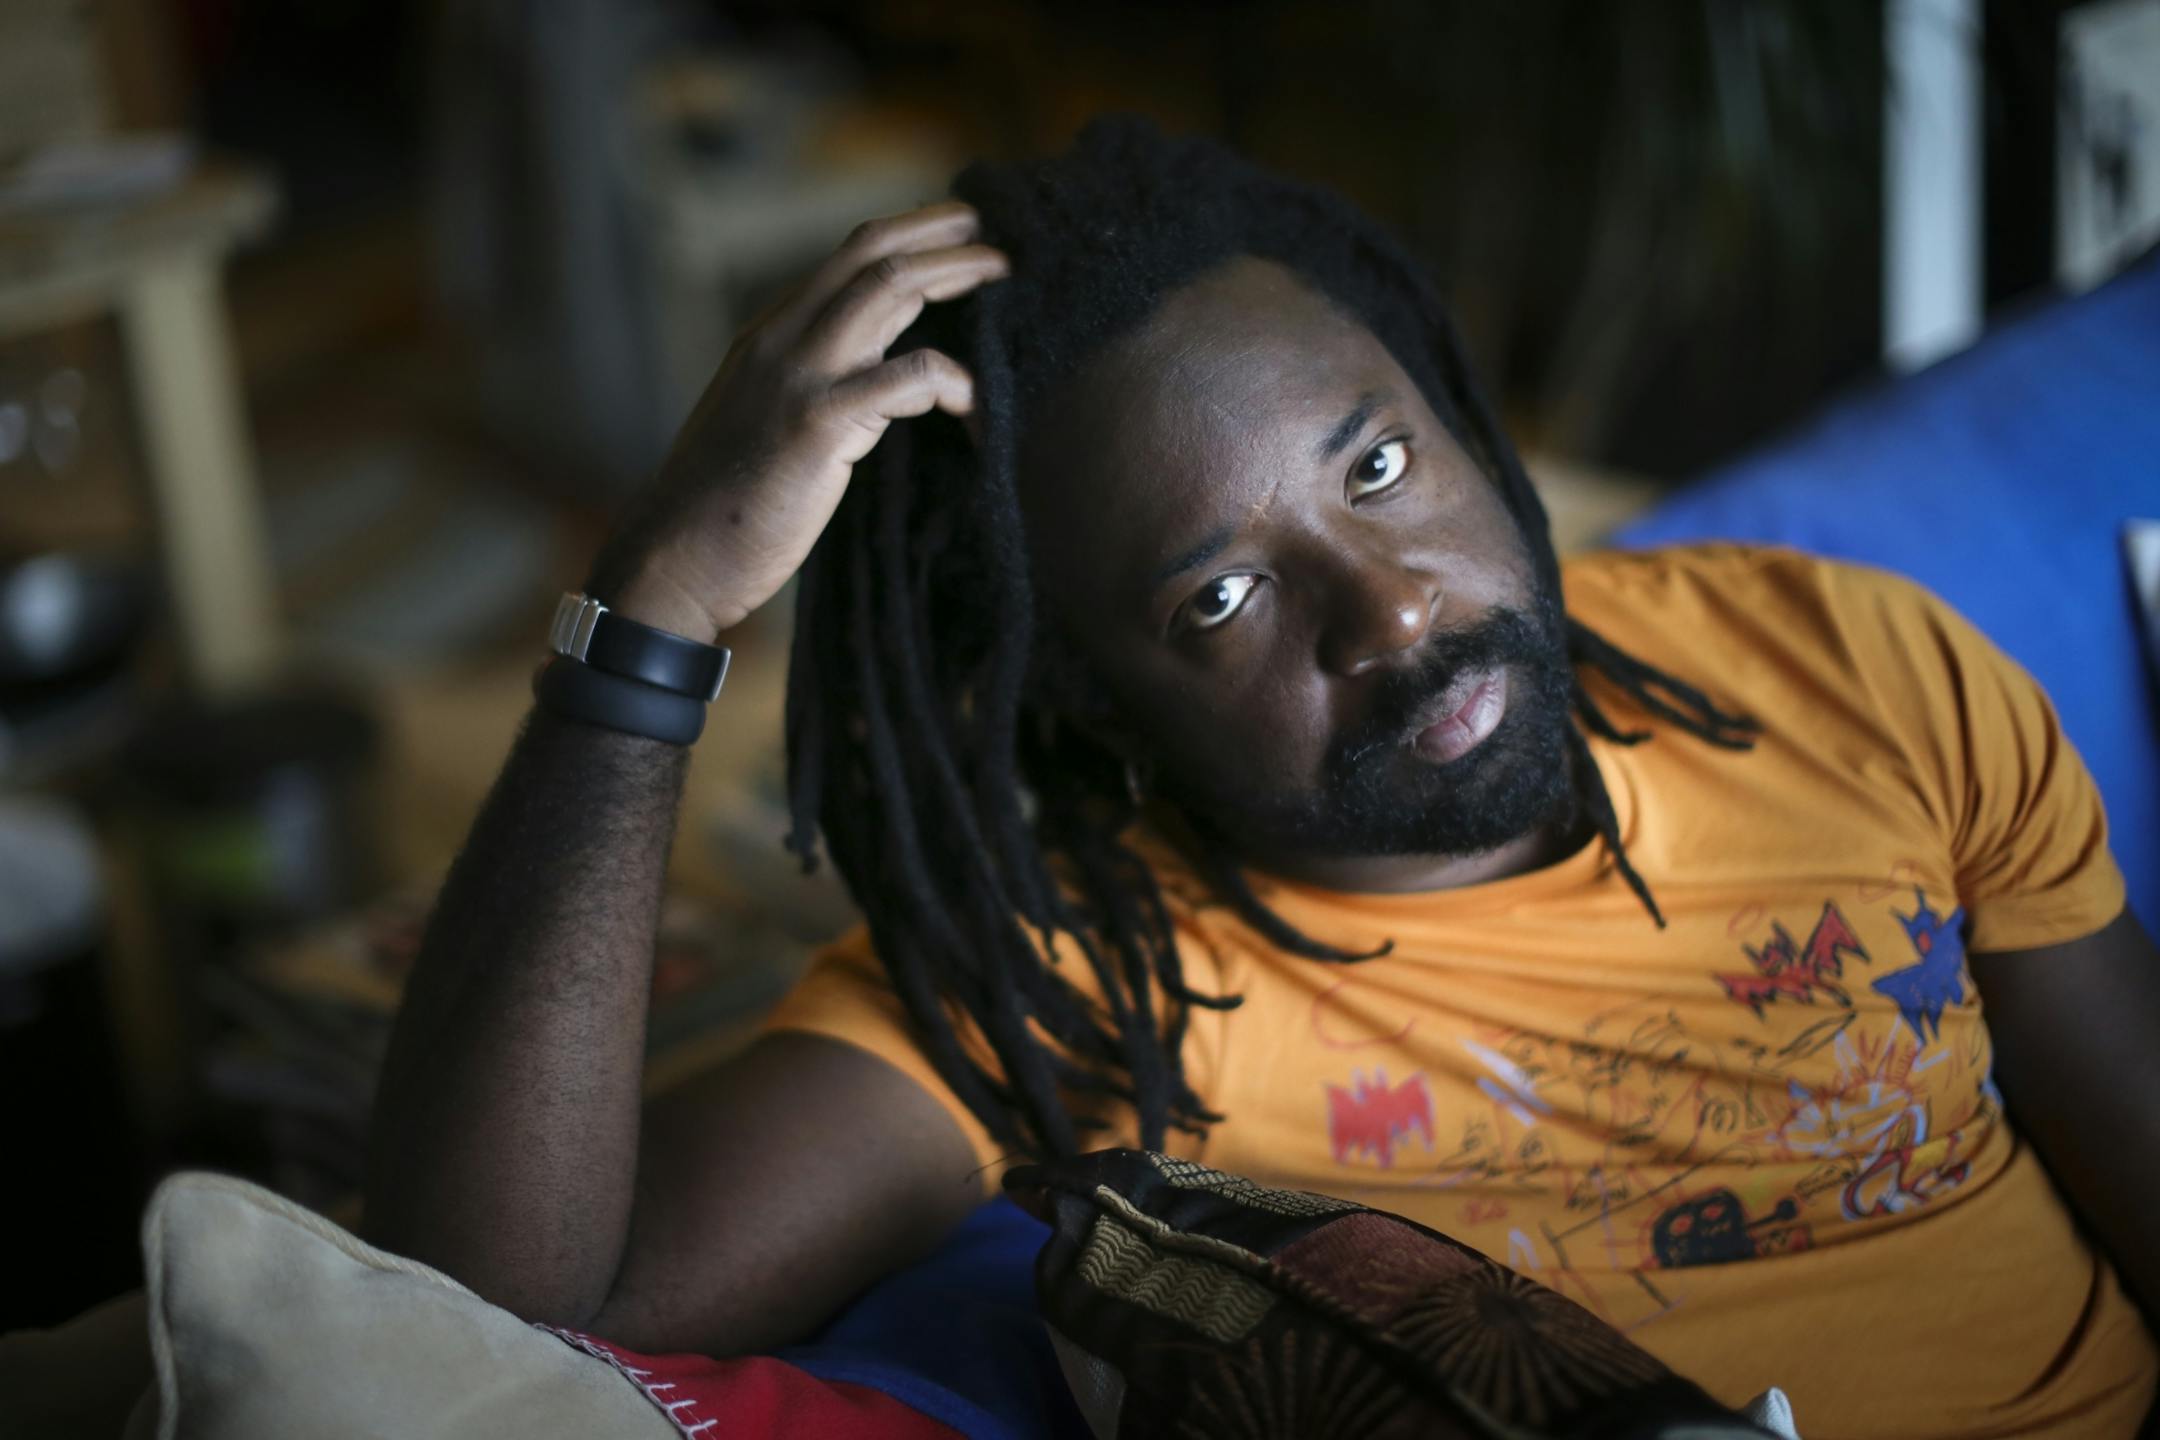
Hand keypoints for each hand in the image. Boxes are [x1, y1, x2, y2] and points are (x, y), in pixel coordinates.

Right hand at [594, 201, 1007, 639]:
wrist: (673, 557)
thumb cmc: (722, 506)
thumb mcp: (762, 422)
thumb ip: (811, 386)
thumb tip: (877, 375)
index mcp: (767, 336)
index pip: (844, 260)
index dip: (906, 236)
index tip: (952, 231)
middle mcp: (781, 340)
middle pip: (870, 253)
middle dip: (938, 232)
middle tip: (990, 230)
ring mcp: (798, 377)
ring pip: (888, 289)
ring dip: (955, 273)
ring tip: (1000, 274)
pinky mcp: (818, 424)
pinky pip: (906, 376)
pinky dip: (952, 379)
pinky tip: (974, 403)